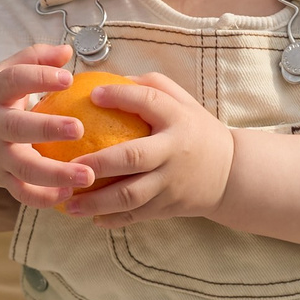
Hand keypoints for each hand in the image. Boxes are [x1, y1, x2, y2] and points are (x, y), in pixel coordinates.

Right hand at [0, 45, 95, 211]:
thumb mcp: (1, 75)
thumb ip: (33, 59)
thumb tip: (67, 50)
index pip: (13, 80)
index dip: (40, 78)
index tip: (68, 78)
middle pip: (17, 128)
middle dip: (48, 129)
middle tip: (79, 128)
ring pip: (24, 169)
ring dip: (56, 174)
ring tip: (88, 175)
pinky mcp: (3, 179)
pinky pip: (23, 194)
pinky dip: (44, 198)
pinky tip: (70, 195)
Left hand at [59, 74, 235, 229]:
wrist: (230, 173)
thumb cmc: (194, 130)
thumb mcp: (182, 102)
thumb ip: (149, 87)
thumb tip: (106, 80)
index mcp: (178, 120)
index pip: (149, 102)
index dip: (121, 96)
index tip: (92, 95)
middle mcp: (174, 152)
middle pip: (133, 157)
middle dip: (99, 162)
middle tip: (69, 163)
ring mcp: (171, 183)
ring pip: (130, 195)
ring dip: (97, 201)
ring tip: (70, 203)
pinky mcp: (168, 206)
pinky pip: (136, 214)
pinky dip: (112, 218)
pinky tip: (89, 218)